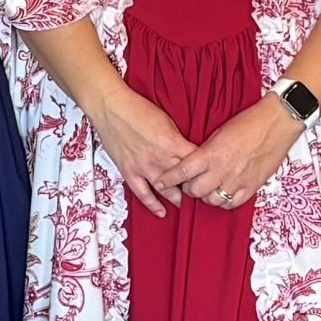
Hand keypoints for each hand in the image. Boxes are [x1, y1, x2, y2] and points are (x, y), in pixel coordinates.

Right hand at [88, 89, 198, 218]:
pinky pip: (143, 194)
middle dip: (194, 188)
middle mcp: (161, 158)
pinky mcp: (130, 172)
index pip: (196, 163)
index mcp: (173, 143)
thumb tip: (187, 151)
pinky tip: (162, 212)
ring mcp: (144, 167)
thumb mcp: (167, 121)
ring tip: (186, 204)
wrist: (111, 108)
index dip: (205, 171)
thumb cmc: (138, 109)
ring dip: (178, 199)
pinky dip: (153, 204)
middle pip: (184, 180)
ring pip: (167, 191)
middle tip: (202, 193)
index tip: (209, 175)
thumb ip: (178, 139)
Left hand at [173, 96, 302, 210]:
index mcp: (211, 153)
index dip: (168, 179)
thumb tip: (194, 163)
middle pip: (195, 191)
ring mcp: (238, 180)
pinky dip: (225, 201)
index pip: (182, 172)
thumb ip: (205, 151)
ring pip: (212, 200)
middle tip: (190, 183)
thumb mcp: (219, 132)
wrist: (276, 122)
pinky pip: (232, 203)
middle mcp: (222, 170)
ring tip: (208, 188)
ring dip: (207, 195)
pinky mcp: (252, 186)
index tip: (161, 182)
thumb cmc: (248, 122)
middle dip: (188, 188)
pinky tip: (224, 193)